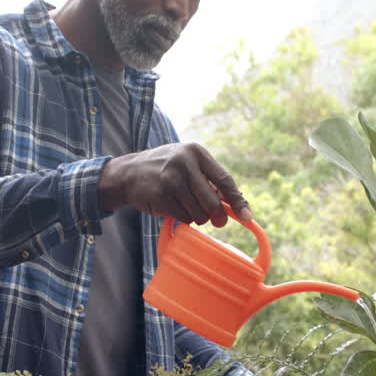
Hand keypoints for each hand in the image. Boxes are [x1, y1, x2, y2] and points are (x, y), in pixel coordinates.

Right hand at [98, 142, 251, 226]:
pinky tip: (175, 209)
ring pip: (199, 213)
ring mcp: (171, 179)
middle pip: (214, 202)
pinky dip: (184, 219)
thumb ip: (210, 180)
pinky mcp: (161, 196)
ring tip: (188, 209)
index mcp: (196, 152)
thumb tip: (237, 205)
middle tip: (218, 222)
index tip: (247, 217)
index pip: (225, 180)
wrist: (128, 174)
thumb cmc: (166, 170)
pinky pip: (184, 218)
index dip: (237, 201)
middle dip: (218, 217)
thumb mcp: (188, 164)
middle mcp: (185, 163)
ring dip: (198, 218)